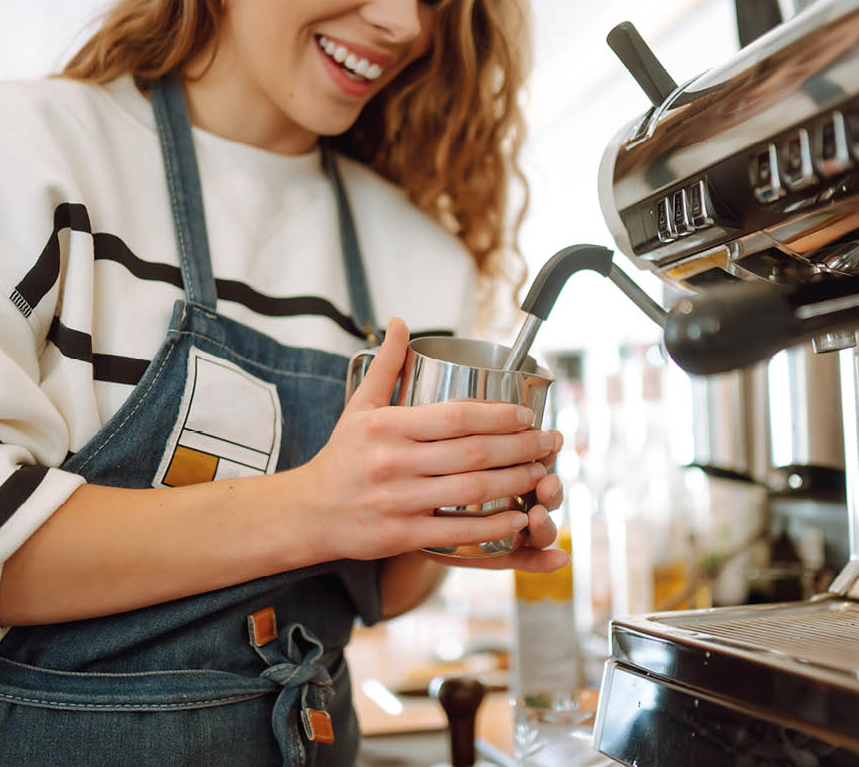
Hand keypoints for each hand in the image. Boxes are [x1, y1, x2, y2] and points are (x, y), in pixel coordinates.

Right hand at [301, 318, 561, 562]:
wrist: (309, 512)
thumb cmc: (342, 457)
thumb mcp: (358, 407)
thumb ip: (385, 366)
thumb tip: (401, 322)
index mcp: (386, 427)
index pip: (456, 417)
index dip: (499, 415)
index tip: (527, 416)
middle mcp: (393, 462)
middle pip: (473, 453)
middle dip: (520, 447)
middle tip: (549, 442)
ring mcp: (398, 501)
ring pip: (470, 490)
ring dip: (515, 482)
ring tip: (542, 474)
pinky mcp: (401, 535)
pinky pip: (456, 529)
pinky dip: (491, 525)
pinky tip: (517, 516)